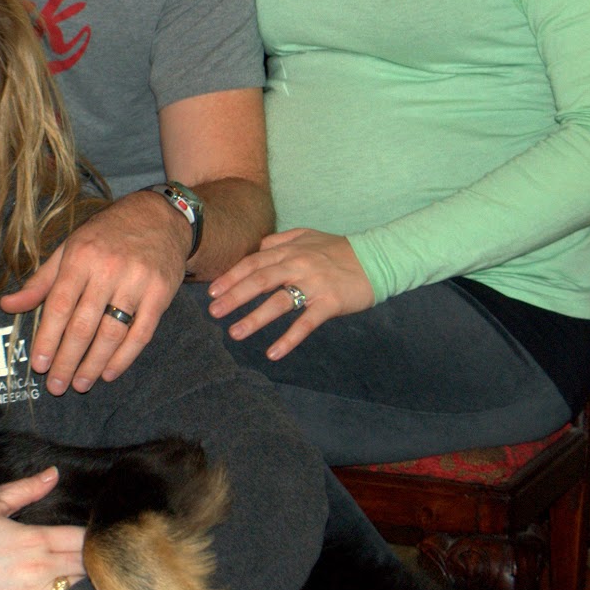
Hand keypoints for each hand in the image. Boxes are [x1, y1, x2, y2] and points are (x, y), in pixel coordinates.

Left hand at [0, 191, 186, 394]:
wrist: (159, 216)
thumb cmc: (105, 235)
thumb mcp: (69, 249)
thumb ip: (40, 281)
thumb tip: (6, 305)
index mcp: (80, 258)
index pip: (59, 306)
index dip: (47, 338)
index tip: (38, 365)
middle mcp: (107, 270)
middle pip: (83, 325)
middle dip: (67, 360)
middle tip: (56, 386)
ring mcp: (136, 282)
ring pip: (111, 333)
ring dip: (93, 364)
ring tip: (80, 384)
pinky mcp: (161, 294)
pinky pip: (141, 333)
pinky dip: (124, 357)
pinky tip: (109, 372)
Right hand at [0, 467, 84, 589]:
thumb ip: (26, 490)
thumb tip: (53, 473)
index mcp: (35, 539)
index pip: (82, 540)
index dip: (92, 538)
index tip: (94, 537)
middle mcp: (41, 569)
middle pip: (85, 567)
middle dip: (90, 563)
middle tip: (89, 559)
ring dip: (76, 585)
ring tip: (69, 579)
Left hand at [207, 228, 374, 358]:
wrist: (377, 257)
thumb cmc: (338, 249)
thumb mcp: (307, 236)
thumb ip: (280, 241)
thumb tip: (257, 248)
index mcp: (289, 250)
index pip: (253, 263)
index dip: (231, 277)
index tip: (212, 292)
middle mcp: (298, 265)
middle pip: (259, 281)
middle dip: (234, 297)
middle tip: (214, 312)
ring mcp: (314, 283)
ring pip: (279, 302)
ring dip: (254, 318)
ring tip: (235, 333)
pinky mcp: (330, 302)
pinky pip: (306, 323)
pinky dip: (289, 338)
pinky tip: (273, 353)